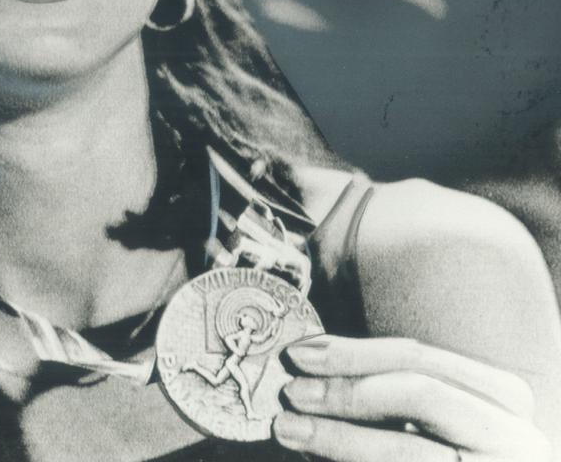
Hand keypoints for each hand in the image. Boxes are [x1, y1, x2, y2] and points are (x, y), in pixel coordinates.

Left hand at [274, 335, 548, 461]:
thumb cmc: (444, 447)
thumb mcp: (434, 414)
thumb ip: (387, 385)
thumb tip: (309, 359)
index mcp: (503, 398)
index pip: (420, 359)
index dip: (353, 353)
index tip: (298, 353)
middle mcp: (515, 438)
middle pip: (418, 395)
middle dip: (346, 391)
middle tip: (291, 393)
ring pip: (407, 450)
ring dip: (337, 438)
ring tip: (288, 429)